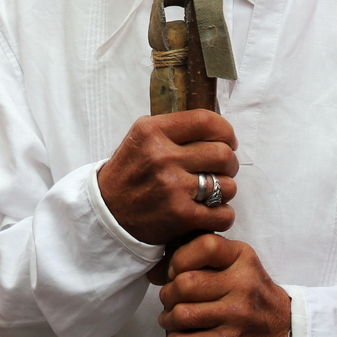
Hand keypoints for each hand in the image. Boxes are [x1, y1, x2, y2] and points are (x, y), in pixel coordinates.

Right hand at [97, 110, 237, 245]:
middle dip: (229, 163)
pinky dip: (222, 215)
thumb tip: (216, 128)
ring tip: (210, 192)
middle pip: (223, 154)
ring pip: (228, 185)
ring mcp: (172, 187)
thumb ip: (174, 129)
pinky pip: (224, 214)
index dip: (225, 131)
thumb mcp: (141, 138)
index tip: (228, 141)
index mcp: (153, 131)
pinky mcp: (181, 215)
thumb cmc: (130, 173)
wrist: (108, 213)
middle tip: (220, 169)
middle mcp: (162, 156)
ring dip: (224, 190)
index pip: (206, 121)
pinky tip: (209, 212)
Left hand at [157, 234, 290, 336]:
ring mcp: (236, 315)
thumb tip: (162, 269)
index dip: (180, 259)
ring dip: (168, 319)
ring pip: (181, 314)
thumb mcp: (242, 265)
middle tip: (170, 299)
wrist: (286, 334)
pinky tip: (180, 336)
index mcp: (242, 258)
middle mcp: (242, 284)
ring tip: (171, 319)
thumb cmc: (255, 297)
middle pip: (184, 283)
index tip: (176, 271)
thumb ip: (210, 259)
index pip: (204, 246)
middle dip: (168, 293)